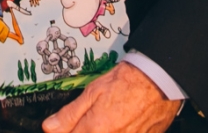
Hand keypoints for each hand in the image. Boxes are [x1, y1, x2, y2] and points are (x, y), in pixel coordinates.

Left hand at [42, 61, 179, 132]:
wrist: (158, 80)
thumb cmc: (127, 82)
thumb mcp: (92, 92)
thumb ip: (70, 114)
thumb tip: (49, 128)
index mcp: (95, 130)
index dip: (65, 132)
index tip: (65, 128)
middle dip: (83, 131)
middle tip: (89, 121)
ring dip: (100, 131)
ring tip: (107, 118)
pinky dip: (117, 132)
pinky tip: (118, 123)